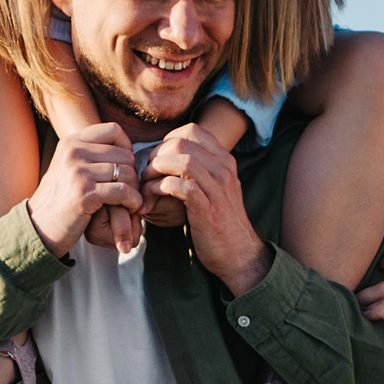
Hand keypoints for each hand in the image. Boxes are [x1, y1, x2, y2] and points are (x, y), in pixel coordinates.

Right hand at [27, 123, 140, 258]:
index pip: (114, 130)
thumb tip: (127, 146)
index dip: (127, 147)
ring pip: (127, 173)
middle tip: (128, 190)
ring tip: (128, 201)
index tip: (124, 166)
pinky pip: (123, 191)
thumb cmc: (61, 199)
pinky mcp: (84, 193)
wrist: (40, 226)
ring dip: (134, 190)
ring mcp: (78, 172)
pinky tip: (129, 208)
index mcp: (70, 142)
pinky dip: (133, 201)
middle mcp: (73, 152)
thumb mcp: (69, 167)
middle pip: (125, 155)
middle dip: (132, 174)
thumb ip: (91, 153)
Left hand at [144, 125, 270, 293]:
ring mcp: (217, 188)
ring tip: (147, 184)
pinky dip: (161, 187)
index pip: (191, 131)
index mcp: (224, 160)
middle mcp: (223, 169)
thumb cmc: (219, 221)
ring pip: (181, 161)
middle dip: (155, 156)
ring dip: (155, 171)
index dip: (166, 141)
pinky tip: (153, 196)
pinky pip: (180, 186)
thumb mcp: (215, 187)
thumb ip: (199, 169)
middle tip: (145, 174)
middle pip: (180, 143)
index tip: (157, 159)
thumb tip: (168, 156)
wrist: (238, 253)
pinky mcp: (208, 208)